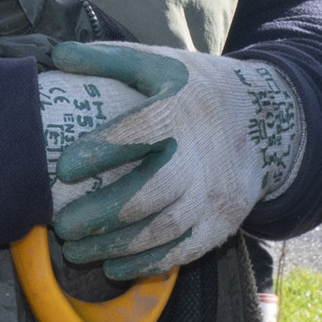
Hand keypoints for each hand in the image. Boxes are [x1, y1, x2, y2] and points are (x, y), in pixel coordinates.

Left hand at [45, 40, 303, 279]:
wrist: (264, 116)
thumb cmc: (195, 90)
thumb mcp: (160, 64)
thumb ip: (109, 59)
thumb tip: (57, 54)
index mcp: (179, 111)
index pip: (138, 133)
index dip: (100, 151)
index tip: (62, 169)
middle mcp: (199, 156)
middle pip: (149, 193)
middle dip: (101, 214)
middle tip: (62, 226)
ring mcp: (213, 193)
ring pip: (162, 229)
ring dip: (115, 245)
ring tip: (75, 251)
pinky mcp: (222, 220)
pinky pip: (183, 249)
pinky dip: (146, 263)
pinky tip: (112, 266)